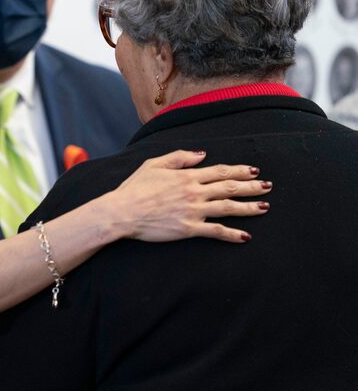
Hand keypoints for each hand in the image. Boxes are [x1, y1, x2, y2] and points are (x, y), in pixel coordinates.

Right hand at [104, 150, 270, 242]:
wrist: (122, 212)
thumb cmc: (134, 188)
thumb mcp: (153, 164)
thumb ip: (179, 157)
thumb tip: (202, 154)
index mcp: (186, 175)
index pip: (219, 171)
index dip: (239, 171)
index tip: (253, 171)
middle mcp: (194, 192)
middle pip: (229, 187)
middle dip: (251, 187)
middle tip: (267, 186)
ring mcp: (193, 211)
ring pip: (228, 207)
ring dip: (248, 207)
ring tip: (264, 207)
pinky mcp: (189, 229)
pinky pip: (216, 231)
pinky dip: (232, 234)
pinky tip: (245, 236)